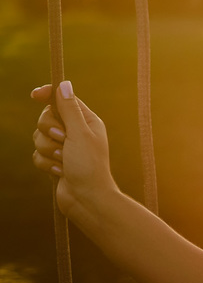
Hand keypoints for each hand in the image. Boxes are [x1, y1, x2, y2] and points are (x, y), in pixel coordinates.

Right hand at [30, 81, 116, 216]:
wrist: (86, 198)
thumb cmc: (88, 165)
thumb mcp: (80, 133)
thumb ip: (69, 110)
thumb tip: (64, 85)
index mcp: (87, 121)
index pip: (64, 100)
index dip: (49, 95)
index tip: (35, 94)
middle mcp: (75, 131)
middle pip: (46, 118)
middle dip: (49, 130)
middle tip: (63, 140)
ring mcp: (63, 147)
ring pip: (38, 137)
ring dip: (48, 150)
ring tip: (64, 161)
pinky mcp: (54, 160)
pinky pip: (37, 154)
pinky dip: (46, 164)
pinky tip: (60, 172)